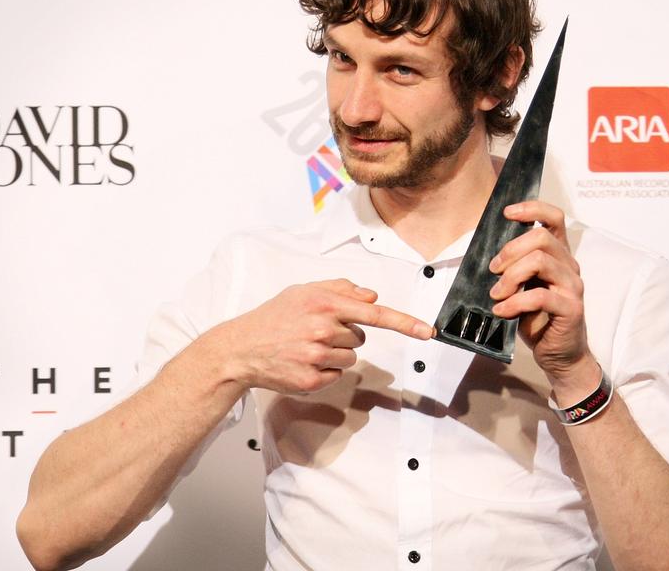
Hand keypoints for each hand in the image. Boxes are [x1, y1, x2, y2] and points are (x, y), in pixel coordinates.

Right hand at [218, 278, 433, 394]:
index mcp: (325, 304)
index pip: (374, 314)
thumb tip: (370, 295)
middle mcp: (323, 330)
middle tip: (315, 332)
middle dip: (344, 334)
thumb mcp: (304, 292)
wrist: (241, 348)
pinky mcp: (312, 380)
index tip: (428, 332)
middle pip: (360, 338)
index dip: (405, 323)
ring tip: (307, 347)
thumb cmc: (274, 317)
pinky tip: (303, 362)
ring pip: (351, 358)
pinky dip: (324, 371)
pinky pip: (336, 376)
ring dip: (335, 354)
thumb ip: (340, 289)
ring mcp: (317, 357)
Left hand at [488, 201, 595, 384]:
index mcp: (559, 255)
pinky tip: (502, 311)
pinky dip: (514, 302)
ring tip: (496, 293)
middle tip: (493, 269)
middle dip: (510, 250)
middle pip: (541, 237)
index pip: (554, 218)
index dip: (532, 208)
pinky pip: (539, 296)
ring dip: (511, 276)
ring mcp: (573, 286)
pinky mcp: (571, 308)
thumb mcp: (524, 287)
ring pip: (540, 261)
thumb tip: (489, 256)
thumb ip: (516, 268)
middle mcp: (569, 265)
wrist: (559, 354)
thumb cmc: (538, 318)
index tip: (507, 213)